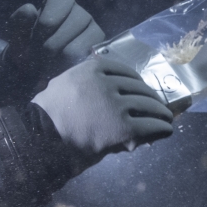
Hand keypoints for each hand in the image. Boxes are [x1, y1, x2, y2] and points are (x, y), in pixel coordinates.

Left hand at [9, 0, 105, 62]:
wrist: (37, 68)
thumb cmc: (28, 48)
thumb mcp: (18, 35)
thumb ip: (19, 22)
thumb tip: (31, 9)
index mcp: (60, 2)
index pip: (48, 21)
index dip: (37, 37)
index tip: (32, 45)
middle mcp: (80, 13)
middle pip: (62, 37)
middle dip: (46, 52)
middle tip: (39, 60)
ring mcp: (94, 31)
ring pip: (74, 51)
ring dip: (56, 64)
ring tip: (49, 67)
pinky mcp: (99, 51)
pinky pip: (84, 63)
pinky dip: (69, 70)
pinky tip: (61, 72)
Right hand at [31, 55, 174, 158]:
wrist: (40, 138)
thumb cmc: (49, 116)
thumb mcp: (67, 85)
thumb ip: (90, 84)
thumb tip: (115, 92)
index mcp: (93, 68)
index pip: (125, 70)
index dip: (138, 81)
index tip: (143, 89)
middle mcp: (107, 82)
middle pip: (139, 87)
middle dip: (150, 98)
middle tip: (158, 106)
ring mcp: (116, 104)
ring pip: (148, 105)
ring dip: (160, 113)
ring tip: (166, 118)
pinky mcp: (123, 126)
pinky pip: (150, 125)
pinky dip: (162, 128)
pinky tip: (166, 130)